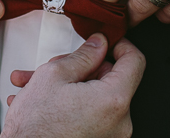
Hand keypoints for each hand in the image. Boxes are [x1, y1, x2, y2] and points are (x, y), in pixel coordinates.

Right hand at [1, 35, 145, 137]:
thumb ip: (83, 55)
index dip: (120, 45)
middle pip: (110, 80)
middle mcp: (119, 123)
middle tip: (56, 66)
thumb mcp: (54, 75)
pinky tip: (44, 103)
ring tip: (37, 85)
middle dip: (82, 69)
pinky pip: (90, 116)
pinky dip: (70, 106)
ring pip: (95, 98)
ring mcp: (110, 137)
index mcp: (114, 101)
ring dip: (68, 87)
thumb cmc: (34, 127)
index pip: (135, 61)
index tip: (107, 42)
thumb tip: (99, 44)